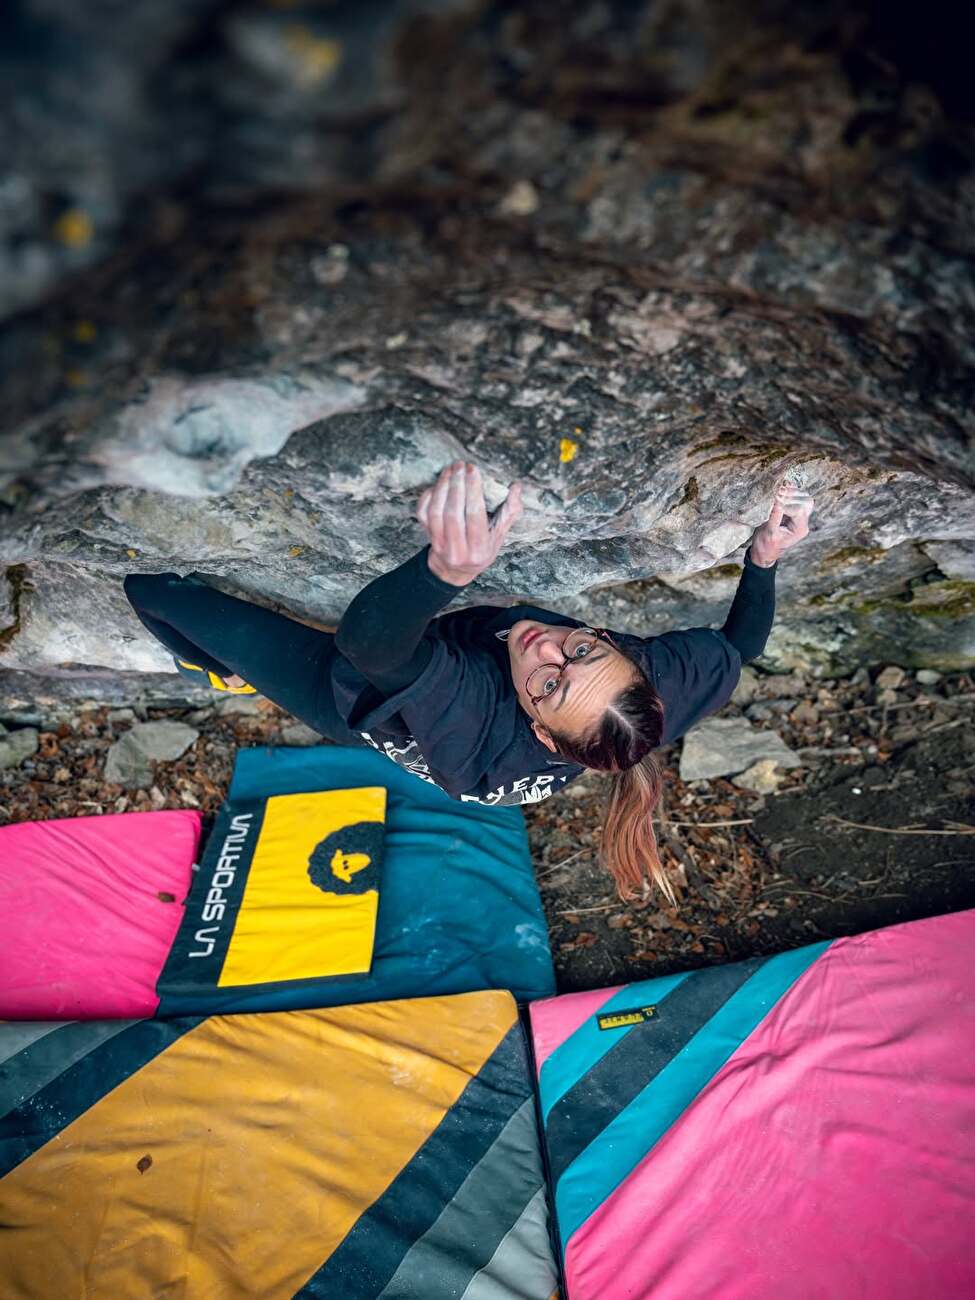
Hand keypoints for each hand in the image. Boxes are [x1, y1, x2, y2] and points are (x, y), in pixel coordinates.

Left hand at [417, 460, 522, 584]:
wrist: (453, 570)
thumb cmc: (481, 549)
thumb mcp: (499, 536)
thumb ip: (510, 512)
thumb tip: (517, 487)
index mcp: (479, 549)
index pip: (475, 516)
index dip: (473, 491)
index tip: (473, 470)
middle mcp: (457, 550)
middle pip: (453, 513)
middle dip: (456, 485)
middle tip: (460, 465)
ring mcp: (439, 545)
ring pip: (436, 512)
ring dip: (442, 486)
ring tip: (450, 469)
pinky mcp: (427, 537)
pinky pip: (423, 513)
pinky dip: (429, 496)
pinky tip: (439, 483)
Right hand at [749, 479, 814, 567]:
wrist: (764, 552)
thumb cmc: (766, 545)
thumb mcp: (769, 533)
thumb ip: (775, 517)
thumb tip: (777, 500)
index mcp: (800, 530)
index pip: (799, 510)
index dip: (787, 503)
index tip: (775, 498)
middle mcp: (803, 522)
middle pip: (806, 502)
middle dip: (792, 495)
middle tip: (777, 492)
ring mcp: (800, 517)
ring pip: (804, 498)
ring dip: (792, 491)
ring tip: (779, 489)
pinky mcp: (794, 512)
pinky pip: (798, 498)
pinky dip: (791, 491)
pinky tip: (783, 486)